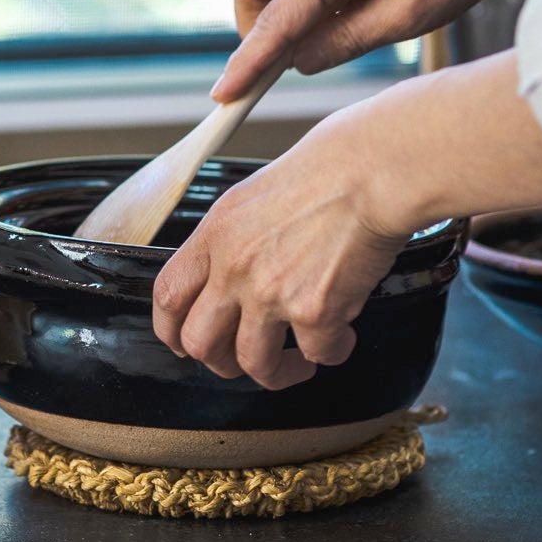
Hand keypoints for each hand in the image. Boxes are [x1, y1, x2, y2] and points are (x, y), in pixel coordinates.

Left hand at [151, 110, 408, 388]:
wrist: (372, 170)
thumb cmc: (331, 168)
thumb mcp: (257, 194)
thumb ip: (237, 237)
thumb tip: (239, 270)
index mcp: (216, 234)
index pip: (169, 295)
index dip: (170, 329)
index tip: (184, 341)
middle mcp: (234, 267)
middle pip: (200, 342)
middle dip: (222, 362)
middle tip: (245, 359)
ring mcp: (271, 292)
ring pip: (253, 364)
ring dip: (277, 372)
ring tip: (299, 362)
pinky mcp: (314, 311)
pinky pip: (318, 354)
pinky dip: (334, 352)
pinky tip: (344, 336)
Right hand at [213, 0, 541, 100]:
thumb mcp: (412, 18)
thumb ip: (345, 41)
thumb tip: (299, 61)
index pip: (275, 20)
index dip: (247, 63)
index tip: (224, 96)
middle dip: (257, 25)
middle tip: (296, 55)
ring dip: (283, 5)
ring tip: (338, 27)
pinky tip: (353, 1)